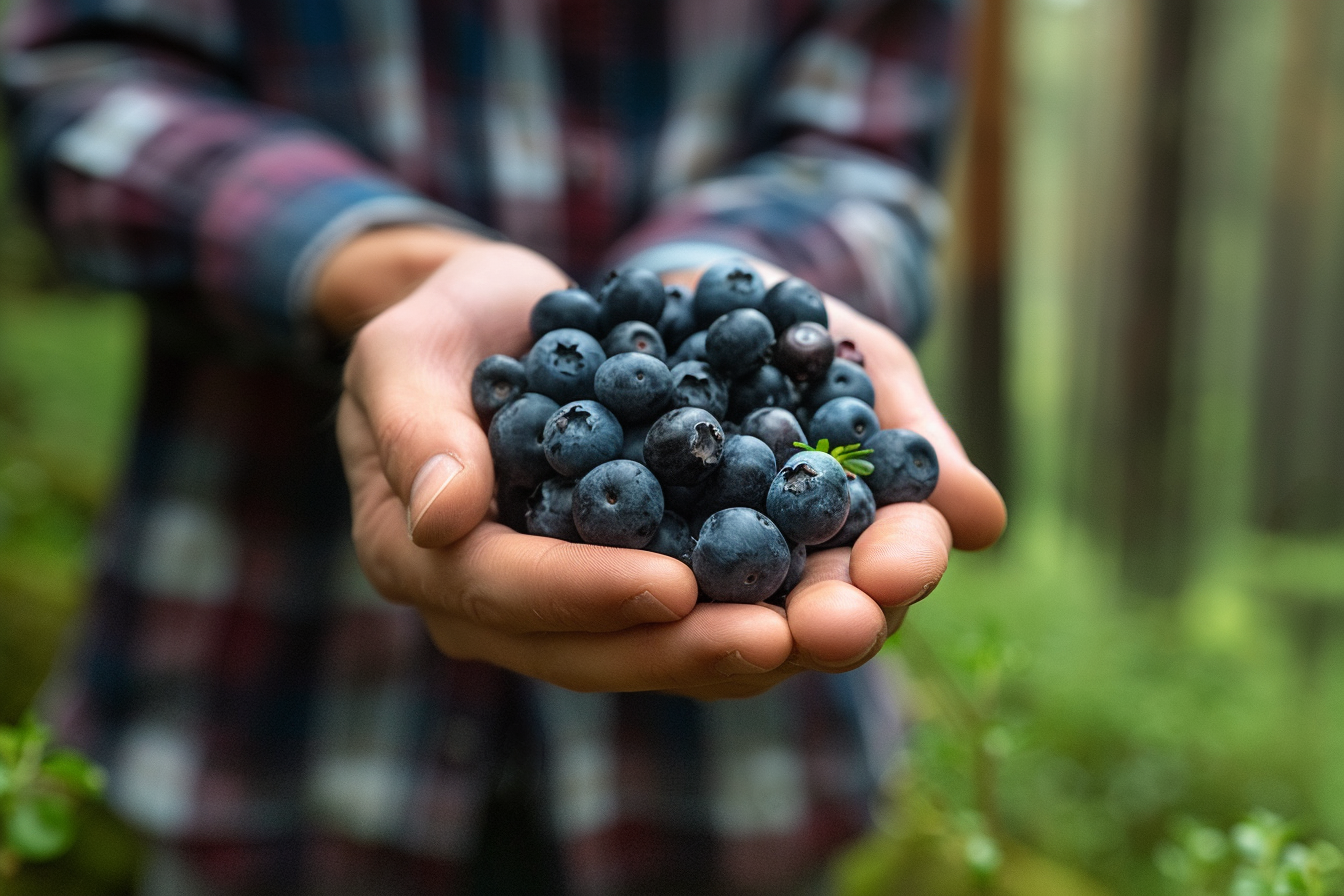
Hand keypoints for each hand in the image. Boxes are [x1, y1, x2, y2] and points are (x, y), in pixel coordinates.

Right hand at [328, 234, 794, 696]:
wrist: (490, 323)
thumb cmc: (437, 328)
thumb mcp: (403, 352)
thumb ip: (416, 431)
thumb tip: (440, 520)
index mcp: (422, 556)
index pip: (503, 589)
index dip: (587, 594)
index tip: (673, 586)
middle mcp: (493, 603)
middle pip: (592, 649)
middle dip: (689, 648)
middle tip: (782, 640)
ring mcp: (562, 602)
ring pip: (653, 648)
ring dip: (744, 646)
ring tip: (831, 634)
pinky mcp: (623, 580)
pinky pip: (689, 612)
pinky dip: (758, 605)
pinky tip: (828, 594)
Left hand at [661, 265, 1005, 698]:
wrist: (695, 300)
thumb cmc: (801, 334)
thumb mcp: (866, 365)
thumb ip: (913, 441)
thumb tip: (984, 522)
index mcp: (862, 538)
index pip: (894, 564)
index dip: (901, 568)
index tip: (895, 573)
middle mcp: (790, 573)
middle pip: (819, 615)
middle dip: (829, 622)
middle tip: (828, 628)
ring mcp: (708, 573)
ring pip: (729, 622)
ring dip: (734, 628)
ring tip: (741, 623)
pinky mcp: (627, 556)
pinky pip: (628, 573)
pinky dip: (629, 576)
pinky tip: (628, 575)